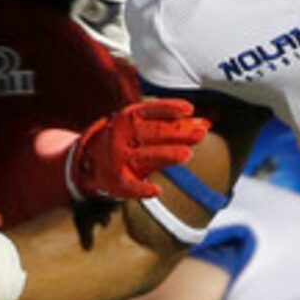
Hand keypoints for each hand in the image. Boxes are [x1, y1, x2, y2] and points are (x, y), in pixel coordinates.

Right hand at [66, 97, 210, 200]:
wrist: (93, 161)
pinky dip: (142, 188)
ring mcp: (120, 157)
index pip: (151, 110)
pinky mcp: (118, 179)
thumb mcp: (146, 127)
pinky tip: (156, 190)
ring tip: (187, 155)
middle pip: (153, 132)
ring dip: (166, 154)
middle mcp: (124, 135)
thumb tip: (206, 124)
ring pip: (145, 155)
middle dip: (178, 132)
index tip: (189, 109)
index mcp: (130, 118)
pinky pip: (130, 185)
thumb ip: (174, 126)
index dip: (170, 109)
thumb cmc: (130, 140)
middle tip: (201, 134)